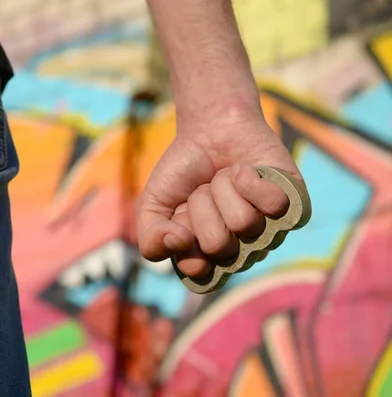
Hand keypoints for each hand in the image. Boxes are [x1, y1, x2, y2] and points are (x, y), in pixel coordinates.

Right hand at [135, 108, 303, 277]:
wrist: (209, 130)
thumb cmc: (182, 172)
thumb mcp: (151, 204)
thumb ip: (150, 237)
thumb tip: (180, 242)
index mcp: (209, 258)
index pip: (198, 270)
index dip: (184, 238)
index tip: (181, 215)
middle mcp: (241, 250)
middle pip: (218, 245)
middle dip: (201, 207)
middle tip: (202, 191)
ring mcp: (268, 230)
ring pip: (244, 223)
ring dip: (223, 189)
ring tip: (222, 178)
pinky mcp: (293, 205)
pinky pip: (273, 204)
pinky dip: (248, 177)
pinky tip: (243, 170)